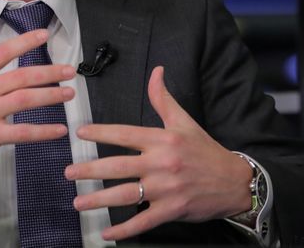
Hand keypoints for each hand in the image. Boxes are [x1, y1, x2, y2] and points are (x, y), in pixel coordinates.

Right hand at [0, 29, 75, 205]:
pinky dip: (43, 131)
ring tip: (69, 93)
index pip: (3, 51)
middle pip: (22, 75)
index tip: (45, 35)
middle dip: (50, 71)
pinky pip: (21, 132)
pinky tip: (59, 129)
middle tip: (70, 70)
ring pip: (25, 100)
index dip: (26, 41)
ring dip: (51, 96)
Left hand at [64, 66, 251, 240]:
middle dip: (90, 170)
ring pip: (126, 194)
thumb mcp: (184, 121)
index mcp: (162, 140)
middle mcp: (161, 163)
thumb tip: (156, 71)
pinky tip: (107, 234)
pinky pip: (143, 221)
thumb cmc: (206, 151)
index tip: (79, 133)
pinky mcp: (172, 210)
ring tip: (78, 202)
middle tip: (69, 172)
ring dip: (99, 200)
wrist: (234, 181)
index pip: (124, 134)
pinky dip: (124, 230)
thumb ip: (163, 98)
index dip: (100, 133)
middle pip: (118, 166)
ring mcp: (166, 189)